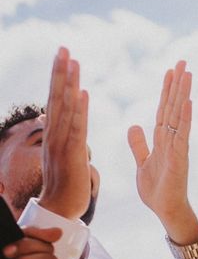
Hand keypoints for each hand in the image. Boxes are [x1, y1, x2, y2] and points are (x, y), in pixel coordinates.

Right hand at [38, 47, 91, 219]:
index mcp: (55, 133)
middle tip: (64, 47)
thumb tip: (53, 118)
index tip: (62, 55)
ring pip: (65, 108)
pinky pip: (76, 128)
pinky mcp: (73, 155)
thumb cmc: (64, 182)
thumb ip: (61, 134)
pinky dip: (79, 109)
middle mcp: (54, 135)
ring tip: (73, 61)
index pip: (56, 100)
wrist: (60, 211)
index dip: (59, 77)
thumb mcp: (63, 153)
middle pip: (57, 98)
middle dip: (60, 72)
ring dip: (69, 83)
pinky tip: (83, 92)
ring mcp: (62, 144)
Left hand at [128, 61, 197, 244]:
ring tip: (188, 74)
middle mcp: (172, 138)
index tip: (170, 70)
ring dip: (183, 94)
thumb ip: (139, 144)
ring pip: (179, 115)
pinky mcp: (179, 157)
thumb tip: (133, 125)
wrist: (165, 211)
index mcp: (162, 139)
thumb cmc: (156, 190)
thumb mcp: (142, 163)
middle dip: (177, 84)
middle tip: (183, 61)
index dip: (166, 90)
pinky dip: (184, 118)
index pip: (163, 108)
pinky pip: (182, 134)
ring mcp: (177, 146)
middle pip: (173, 106)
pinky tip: (187, 102)